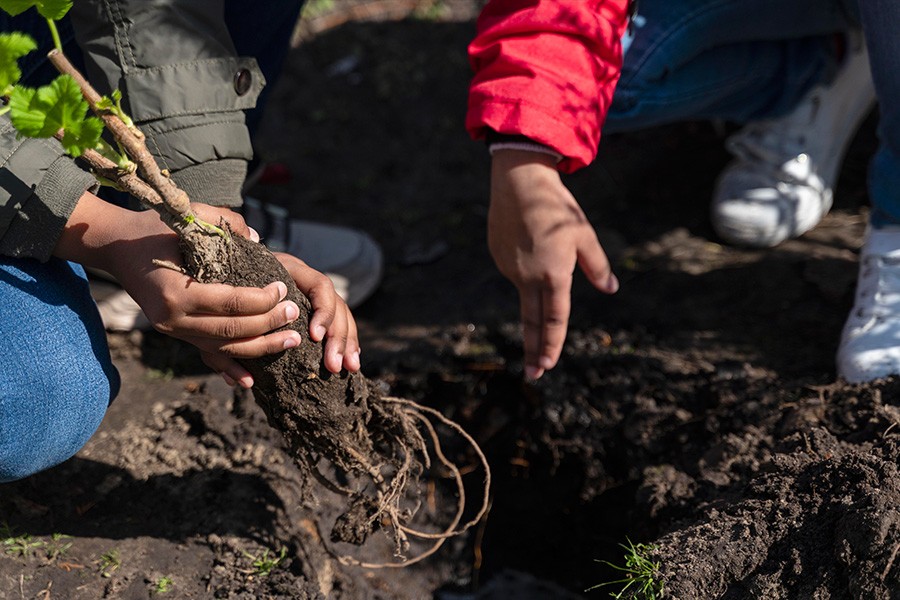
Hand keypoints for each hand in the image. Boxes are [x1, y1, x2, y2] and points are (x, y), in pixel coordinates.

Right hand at [56, 194, 360, 387]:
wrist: (115, 246)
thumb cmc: (155, 228)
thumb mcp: (188, 215)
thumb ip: (225, 223)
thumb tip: (257, 239)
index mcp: (175, 291)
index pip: (230, 302)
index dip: (262, 300)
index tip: (283, 289)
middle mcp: (172, 318)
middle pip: (231, 329)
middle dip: (268, 324)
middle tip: (294, 314)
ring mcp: (172, 331)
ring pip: (224, 347)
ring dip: (260, 347)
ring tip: (291, 340)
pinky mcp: (175, 335)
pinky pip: (207, 354)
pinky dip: (230, 367)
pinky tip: (251, 381)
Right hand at [489, 150, 617, 379]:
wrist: (519, 182)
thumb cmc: (557, 208)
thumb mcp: (584, 236)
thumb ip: (597, 267)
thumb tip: (611, 289)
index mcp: (553, 275)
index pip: (554, 320)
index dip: (552, 345)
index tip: (548, 365)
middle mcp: (528, 277)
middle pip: (532, 322)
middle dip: (533, 351)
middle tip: (533, 375)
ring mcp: (510, 268)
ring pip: (524, 291)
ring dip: (532, 296)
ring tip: (540, 252)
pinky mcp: (498, 257)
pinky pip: (515, 271)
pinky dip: (524, 270)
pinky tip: (528, 243)